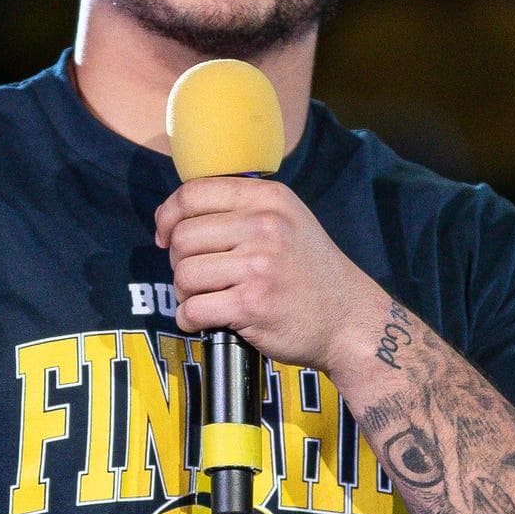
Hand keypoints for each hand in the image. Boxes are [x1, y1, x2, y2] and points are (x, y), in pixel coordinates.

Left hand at [153, 176, 388, 371]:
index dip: (168, 215)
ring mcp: (258, 266)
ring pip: (184, 274)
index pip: (193, 193)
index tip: (165, 235)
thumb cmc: (310, 272)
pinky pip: (193, 309)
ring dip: (184, 292)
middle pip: (183, 236)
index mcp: (268, 199)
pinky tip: (203, 320)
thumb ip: (242, 209)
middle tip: (196, 277)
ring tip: (204, 298)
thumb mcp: (288, 220)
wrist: (349, 319)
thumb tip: (177, 216)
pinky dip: (189, 319)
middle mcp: (264, 226)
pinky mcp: (252, 304)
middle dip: (178, 261)